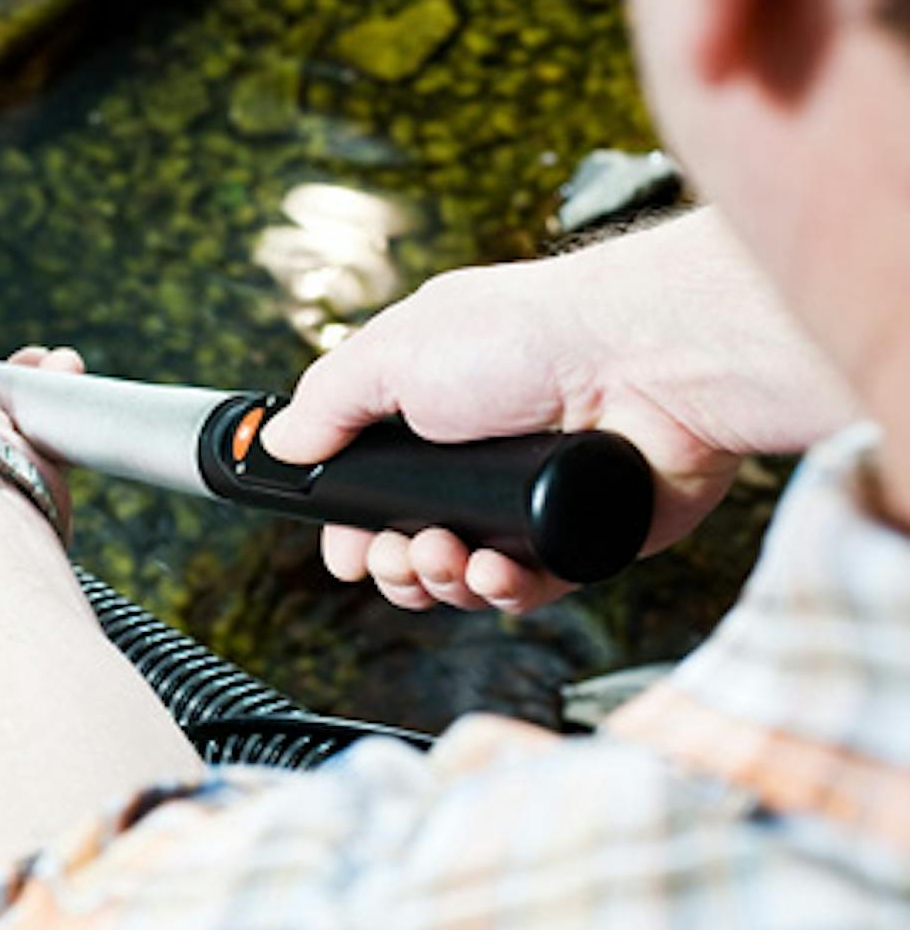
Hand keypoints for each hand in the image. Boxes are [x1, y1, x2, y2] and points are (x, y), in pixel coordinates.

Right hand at [258, 211, 858, 612]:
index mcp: (430, 405)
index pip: (369, 485)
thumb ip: (326, 400)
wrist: (650, 364)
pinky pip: (526, 593)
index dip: (348, 527)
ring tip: (443, 553)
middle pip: (408, 542)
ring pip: (461, 576)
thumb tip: (278, 440)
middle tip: (394, 552)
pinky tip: (494, 568)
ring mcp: (530, 501)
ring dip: (438, 578)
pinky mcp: (581, 540)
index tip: (341, 548)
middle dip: (389, 563)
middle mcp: (478, 455)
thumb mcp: (394, 352)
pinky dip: (501, 591)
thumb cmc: (533, 336)